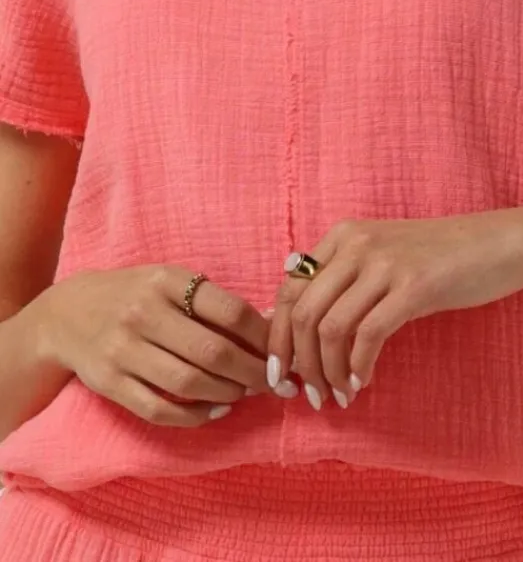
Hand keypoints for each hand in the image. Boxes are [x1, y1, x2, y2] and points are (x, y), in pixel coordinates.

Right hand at [37, 264, 299, 427]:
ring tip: (245, 393)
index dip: (262, 338)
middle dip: (252, 372)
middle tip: (273, 383)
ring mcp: (124, 350)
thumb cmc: (136, 295)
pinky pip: (159, 408)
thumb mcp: (170, 282)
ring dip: (227, 393)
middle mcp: (145, 313)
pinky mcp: (110, 383)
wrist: (68, 313)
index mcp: (168, 281)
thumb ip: (211, 301)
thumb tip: (268, 330)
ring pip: (189, 382)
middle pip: (213, 352)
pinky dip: (194, 415)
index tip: (280, 353)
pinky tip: (215, 410)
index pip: (229, 311)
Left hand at [265, 209, 522, 410]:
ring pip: (331, 329)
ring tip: (338, 395)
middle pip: (302, 314)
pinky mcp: (413, 286)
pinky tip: (363, 383)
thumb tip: (295, 327)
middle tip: (307, 396)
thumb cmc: (440, 259)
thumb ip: (343, 280)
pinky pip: (369, 335)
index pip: (288, 291)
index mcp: (342, 235)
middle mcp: (356, 243)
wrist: (500, 244)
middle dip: (297, 364)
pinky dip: (359, 367)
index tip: (280, 377)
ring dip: (328, 372)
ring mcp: (384, 263)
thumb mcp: (383, 258)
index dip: (276, 340)